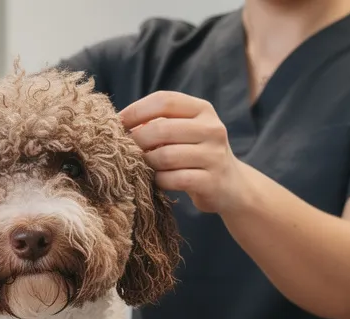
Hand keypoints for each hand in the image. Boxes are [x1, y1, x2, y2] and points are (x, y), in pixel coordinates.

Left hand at [120, 92, 247, 212]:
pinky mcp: (212, 181)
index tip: (117, 124)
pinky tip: (156, 181)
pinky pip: (174, 179)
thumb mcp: (183, 132)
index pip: (164, 100)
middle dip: (136, 140)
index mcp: (203, 109)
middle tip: (123, 151)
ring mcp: (214, 155)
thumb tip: (119, 123)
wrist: (231, 186)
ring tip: (140, 166)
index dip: (136, 111)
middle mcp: (212, 128)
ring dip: (146, 163)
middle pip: (161, 128)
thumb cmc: (196, 155)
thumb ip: (158, 123)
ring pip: (166, 156)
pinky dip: (159, 181)